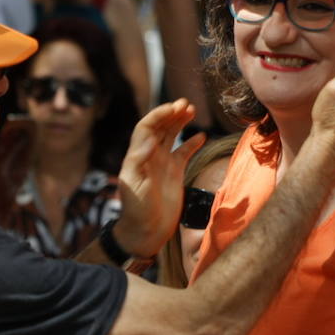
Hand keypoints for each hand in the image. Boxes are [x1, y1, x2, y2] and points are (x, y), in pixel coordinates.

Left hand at [115, 99, 204, 256]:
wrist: (145, 231)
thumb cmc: (136, 210)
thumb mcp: (133, 185)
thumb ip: (139, 162)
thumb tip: (150, 141)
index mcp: (138, 155)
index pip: (147, 127)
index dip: (159, 115)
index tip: (174, 108)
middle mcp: (150, 155)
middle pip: (161, 127)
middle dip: (172, 113)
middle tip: (186, 104)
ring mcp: (163, 163)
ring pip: (172, 136)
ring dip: (180, 122)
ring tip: (192, 111)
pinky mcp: (174, 173)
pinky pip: (184, 153)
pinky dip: (192, 143)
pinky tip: (202, 136)